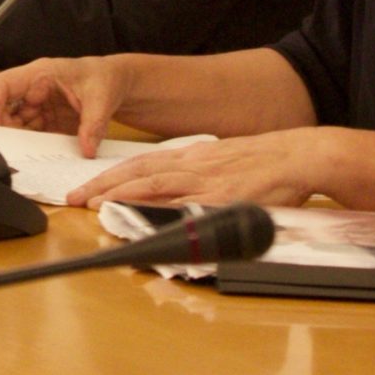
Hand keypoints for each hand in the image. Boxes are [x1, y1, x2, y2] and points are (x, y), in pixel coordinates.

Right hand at [0, 55, 131, 154]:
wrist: (116, 84)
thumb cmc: (105, 78)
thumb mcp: (102, 98)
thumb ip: (93, 124)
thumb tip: (86, 150)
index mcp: (40, 74)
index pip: (2, 85)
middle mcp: (32, 90)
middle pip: (3, 110)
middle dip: (4, 130)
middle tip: (13, 150)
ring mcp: (38, 108)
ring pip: (15, 127)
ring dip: (20, 143)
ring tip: (30, 157)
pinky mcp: (46, 123)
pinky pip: (32, 137)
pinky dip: (34, 149)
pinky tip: (43, 157)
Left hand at [66, 129, 329, 209]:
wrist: (301, 155)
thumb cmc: (265, 162)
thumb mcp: (221, 162)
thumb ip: (196, 176)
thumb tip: (172, 194)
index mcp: (191, 157)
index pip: (141, 165)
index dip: (111, 177)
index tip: (87, 188)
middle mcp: (193, 165)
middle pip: (138, 173)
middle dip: (102, 186)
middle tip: (74, 198)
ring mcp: (207, 182)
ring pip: (155, 186)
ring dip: (122, 196)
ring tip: (94, 205)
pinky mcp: (225, 198)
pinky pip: (188, 206)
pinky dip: (164, 212)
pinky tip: (144, 219)